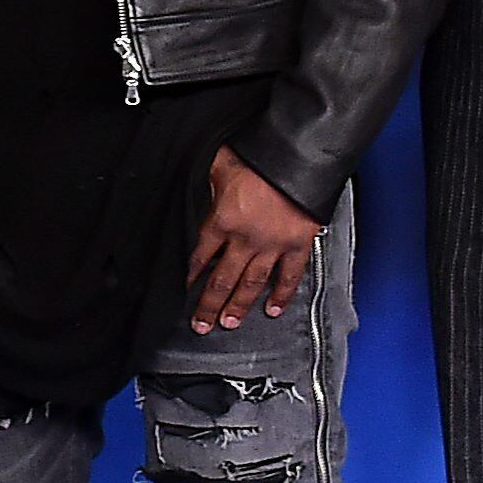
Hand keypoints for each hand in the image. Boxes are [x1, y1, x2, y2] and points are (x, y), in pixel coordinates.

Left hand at [185, 151, 320, 331]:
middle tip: (201, 325)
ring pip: (252, 284)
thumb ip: (209, 182)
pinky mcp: (298, 245)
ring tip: (229, 323)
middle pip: (222, 279)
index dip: (190, 275)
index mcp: (223, 221)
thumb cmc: (258, 156)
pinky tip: (273, 310)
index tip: (183, 291)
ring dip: (239, 306)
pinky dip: (282, 295)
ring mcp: (273, 245)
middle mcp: (245, 239)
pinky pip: (290, 276)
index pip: (200, 255)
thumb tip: (196, 186)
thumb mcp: (221, 164)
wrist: (299, 156)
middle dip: (209, 304)